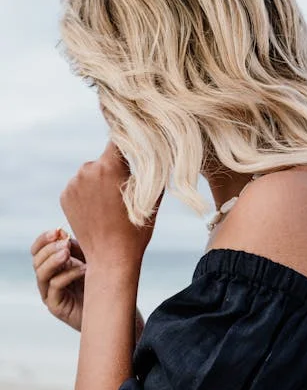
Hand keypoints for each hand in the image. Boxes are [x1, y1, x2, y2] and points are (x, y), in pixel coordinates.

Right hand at [30, 227, 145, 336]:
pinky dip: (67, 275)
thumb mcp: (88, 259)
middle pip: (37, 261)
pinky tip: (83, 269)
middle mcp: (48, 279)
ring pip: (42, 274)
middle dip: (49, 249)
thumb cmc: (100, 281)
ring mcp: (50, 294)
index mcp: (52, 266)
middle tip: (66, 244)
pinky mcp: (56, 306)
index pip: (37, 251)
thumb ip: (75, 247)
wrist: (110, 308)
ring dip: (54, 261)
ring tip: (68, 252)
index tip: (57, 231)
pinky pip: (55, 287)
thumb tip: (62, 233)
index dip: (44, 240)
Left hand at [59, 140, 163, 270]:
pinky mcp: (64, 196)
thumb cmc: (136, 229)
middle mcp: (87, 170)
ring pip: (91, 172)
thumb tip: (159, 151)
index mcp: (109, 166)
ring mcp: (73, 184)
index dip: (127, 135)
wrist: (110, 258)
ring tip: (111, 204)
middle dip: (115, 167)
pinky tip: (99, 209)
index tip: (133, 131)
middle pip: (105, 158)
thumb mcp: (151, 197)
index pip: (118, 138)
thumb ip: (153, 171)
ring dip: (100, 180)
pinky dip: (89, 193)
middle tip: (125, 189)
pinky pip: (80, 186)